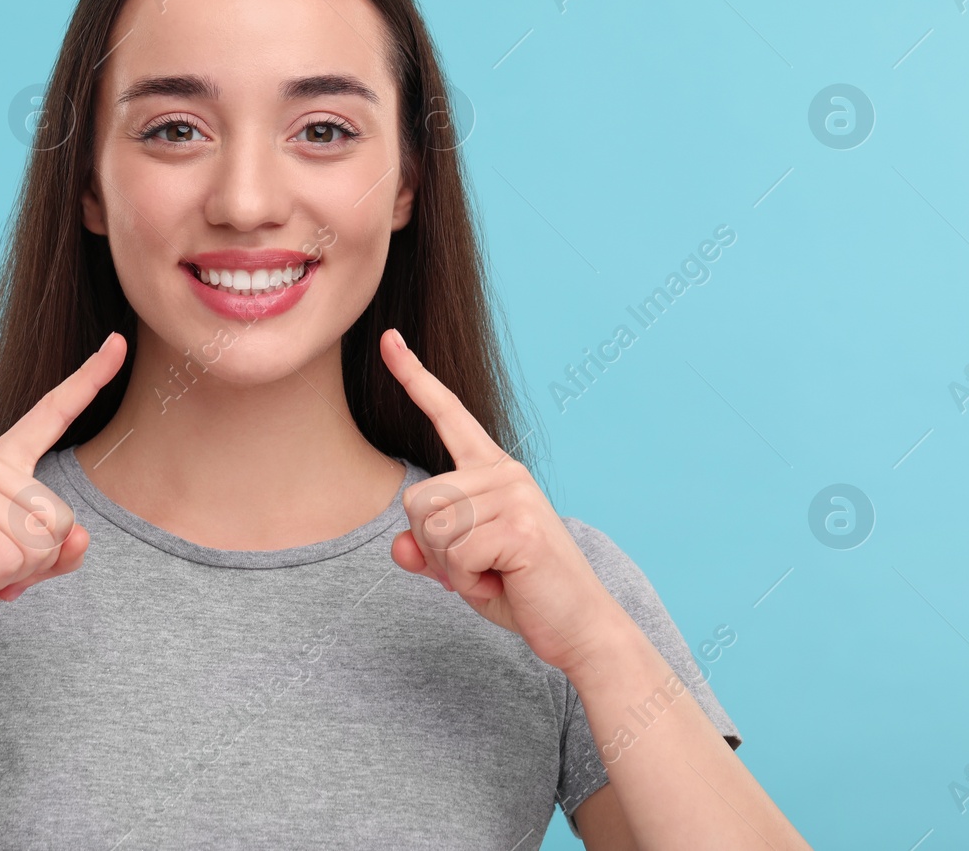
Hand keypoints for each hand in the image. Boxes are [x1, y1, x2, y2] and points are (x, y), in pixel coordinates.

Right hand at [0, 332, 127, 647]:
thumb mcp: (17, 564)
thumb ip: (56, 551)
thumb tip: (80, 537)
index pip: (51, 414)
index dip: (89, 379)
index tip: (117, 342)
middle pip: (62, 518)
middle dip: (36, 558)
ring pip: (42, 541)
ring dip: (17, 571)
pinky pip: (14, 558)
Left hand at [381, 328, 628, 676]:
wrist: (579, 629)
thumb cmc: (522, 592)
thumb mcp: (462, 568)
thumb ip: (428, 551)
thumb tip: (399, 546)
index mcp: (493, 471)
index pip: (448, 415)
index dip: (414, 378)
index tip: (388, 339)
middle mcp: (505, 472)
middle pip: (416, 499)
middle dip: (433, 547)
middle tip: (479, 566)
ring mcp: (515, 495)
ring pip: (431, 526)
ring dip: (451, 567)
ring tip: (493, 573)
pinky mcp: (520, 527)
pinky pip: (456, 554)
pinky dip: (468, 582)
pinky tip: (503, 583)